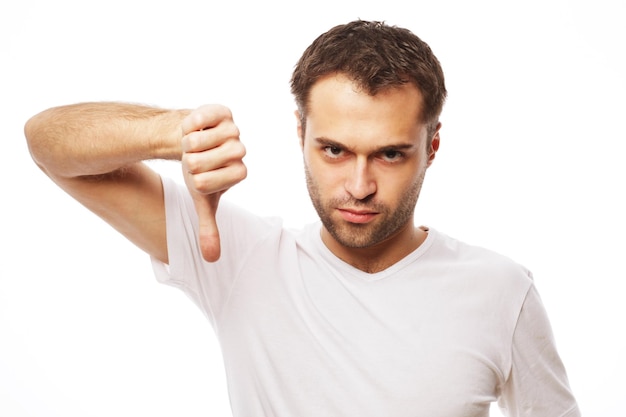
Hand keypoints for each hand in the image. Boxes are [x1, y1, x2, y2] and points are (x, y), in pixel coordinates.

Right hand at [181, 105, 246, 261]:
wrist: (189, 141)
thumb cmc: (198, 172)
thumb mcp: (202, 201)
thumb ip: (209, 228)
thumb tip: (212, 259)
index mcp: (238, 172)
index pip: (217, 180)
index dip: (200, 179)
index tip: (198, 176)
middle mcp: (239, 150)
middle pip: (207, 160)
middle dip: (191, 162)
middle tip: (191, 159)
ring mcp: (232, 129)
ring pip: (202, 140)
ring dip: (188, 144)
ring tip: (190, 145)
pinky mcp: (221, 111)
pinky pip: (202, 117)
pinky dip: (189, 124)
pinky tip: (190, 128)